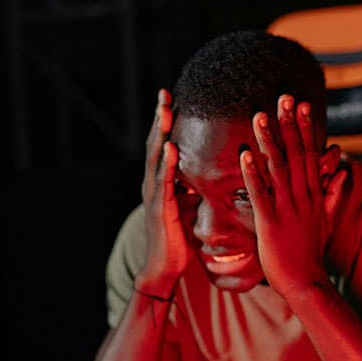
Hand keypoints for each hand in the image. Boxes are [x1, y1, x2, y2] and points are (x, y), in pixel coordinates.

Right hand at [137, 89, 188, 296]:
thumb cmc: (178, 238)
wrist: (165, 268)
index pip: (162, 144)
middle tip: (164, 92)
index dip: (165, 122)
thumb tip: (208, 172)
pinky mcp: (160, 209)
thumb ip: (192, 188)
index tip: (172, 98)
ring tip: (165, 110)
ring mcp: (154, 195)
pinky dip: (166, 164)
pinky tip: (171, 147)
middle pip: (155, 143)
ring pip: (155, 157)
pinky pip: (163, 182)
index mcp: (161, 182)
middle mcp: (153, 184)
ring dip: (161, 133)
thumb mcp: (188, 206)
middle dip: (160, 118)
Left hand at [240, 94, 345, 299]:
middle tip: (284, 98)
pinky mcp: (271, 223)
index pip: (310, 154)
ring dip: (269, 141)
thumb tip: (341, 169)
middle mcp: (303, 196)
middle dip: (290, 124)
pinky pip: (261, 194)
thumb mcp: (326, 219)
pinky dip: (253, 174)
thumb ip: (332, 192)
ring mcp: (287, 209)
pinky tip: (245, 155)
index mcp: (314, 194)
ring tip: (259, 116)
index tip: (301, 105)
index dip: (305, 128)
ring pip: (279, 168)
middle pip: (297, 153)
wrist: (306, 283)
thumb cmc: (312, 252)